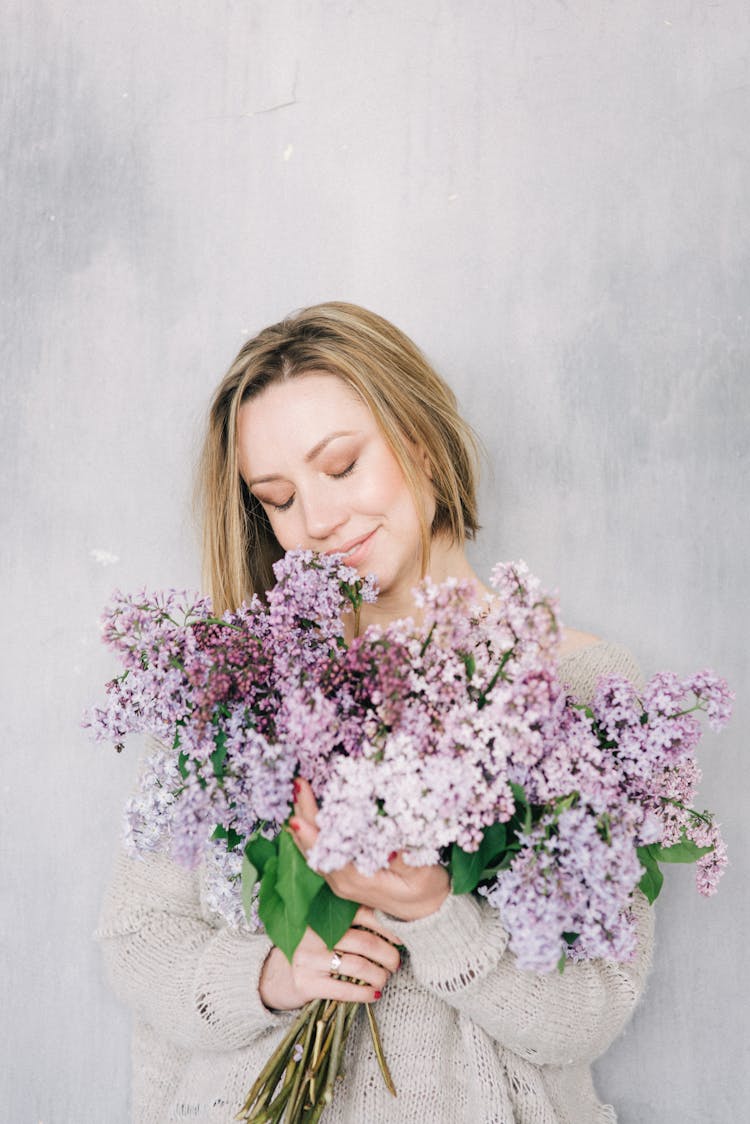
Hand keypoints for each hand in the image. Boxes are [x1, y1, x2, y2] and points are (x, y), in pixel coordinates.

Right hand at [259, 907, 400, 1010]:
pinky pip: (344, 989)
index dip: (386, 927)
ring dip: (379, 975)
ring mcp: (309, 959)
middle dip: (388, 954)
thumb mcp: (320, 930)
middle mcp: (314, 934)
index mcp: (321, 915)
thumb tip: (388, 929)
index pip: (361, 914)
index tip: (401, 938)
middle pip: (364, 943)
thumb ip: (345, 924)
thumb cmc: (305, 950)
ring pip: (358, 966)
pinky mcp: (306, 983)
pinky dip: (364, 993)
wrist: (270, 975)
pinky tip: (374, 995)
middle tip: (396, 963)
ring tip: (385, 979)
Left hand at [289, 778, 449, 922]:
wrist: (425, 913)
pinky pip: (319, 851)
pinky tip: (305, 812)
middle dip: (304, 815)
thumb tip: (390, 847)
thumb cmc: (426, 890)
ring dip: (305, 819)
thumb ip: (405, 862)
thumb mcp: (423, 876)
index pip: (328, 856)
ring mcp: (340, 879)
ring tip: (297, 792)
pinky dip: (311, 829)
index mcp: (358, 881)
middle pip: (315, 848)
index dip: (312, 836)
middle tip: (296, 786)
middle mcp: (342, 882)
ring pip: (313, 849)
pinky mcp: (342, 874)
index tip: (297, 817)